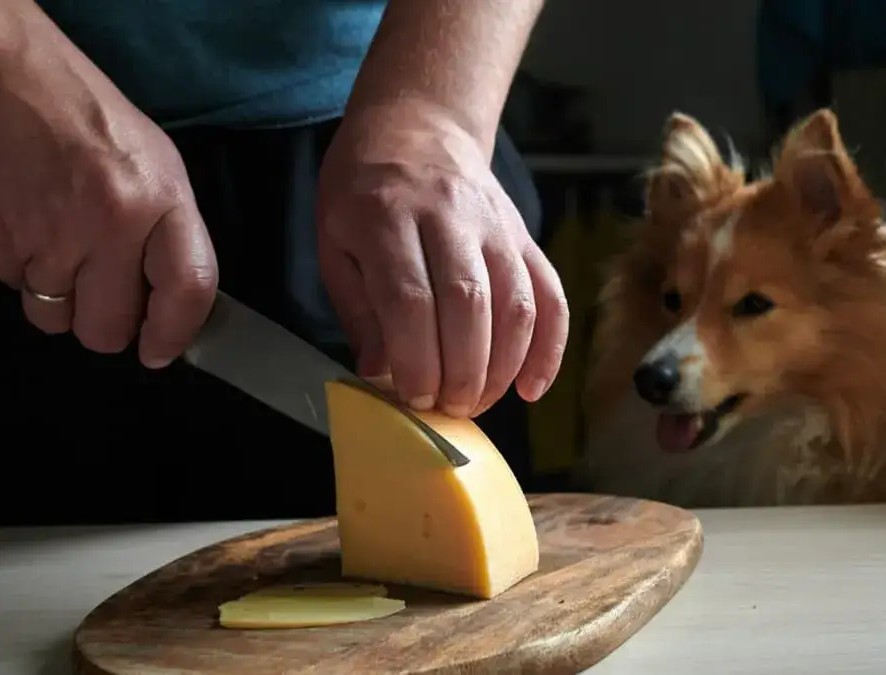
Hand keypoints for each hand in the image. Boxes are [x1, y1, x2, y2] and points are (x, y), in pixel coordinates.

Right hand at [0, 10, 217, 366]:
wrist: (10, 80)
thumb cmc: (93, 122)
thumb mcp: (159, 169)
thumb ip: (172, 237)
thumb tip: (174, 307)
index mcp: (159, 200)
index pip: (188, 290)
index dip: (176, 334)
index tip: (162, 350)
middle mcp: (107, 222)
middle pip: (108, 329)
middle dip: (108, 323)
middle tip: (106, 292)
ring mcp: (45, 235)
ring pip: (55, 319)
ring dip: (61, 298)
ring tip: (65, 245)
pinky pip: (15, 290)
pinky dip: (25, 272)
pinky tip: (34, 228)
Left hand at [317, 101, 568, 417]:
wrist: (417, 125)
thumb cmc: (364, 190)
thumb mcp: (335, 242)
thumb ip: (358, 310)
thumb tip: (382, 374)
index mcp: (387, 216)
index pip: (411, 299)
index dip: (417, 359)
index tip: (412, 396)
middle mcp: (449, 216)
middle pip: (470, 305)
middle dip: (461, 373)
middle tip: (446, 409)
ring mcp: (495, 225)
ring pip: (516, 304)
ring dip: (502, 368)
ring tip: (477, 402)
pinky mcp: (524, 236)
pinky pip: (550, 295)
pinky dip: (549, 348)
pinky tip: (532, 387)